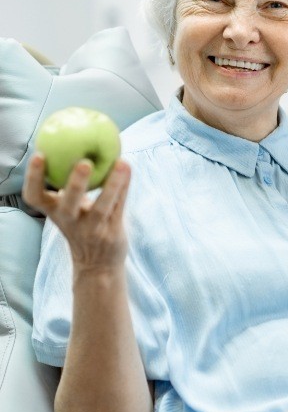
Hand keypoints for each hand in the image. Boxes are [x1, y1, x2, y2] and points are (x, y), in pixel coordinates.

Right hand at [22, 154, 130, 270]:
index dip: (34, 178)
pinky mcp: (111, 232)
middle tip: (84, 162)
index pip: (35, 197)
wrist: (97, 266)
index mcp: (55, 212)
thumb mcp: (70, 209)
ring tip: (122, 162)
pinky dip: (124, 187)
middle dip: (75, 184)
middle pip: (69, 204)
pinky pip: (119, 206)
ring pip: (102, 206)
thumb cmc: (82, 227)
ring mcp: (92, 229)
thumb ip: (69, 186)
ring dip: (112, 184)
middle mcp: (70, 221)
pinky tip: (128, 167)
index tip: (39, 155)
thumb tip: (74, 146)